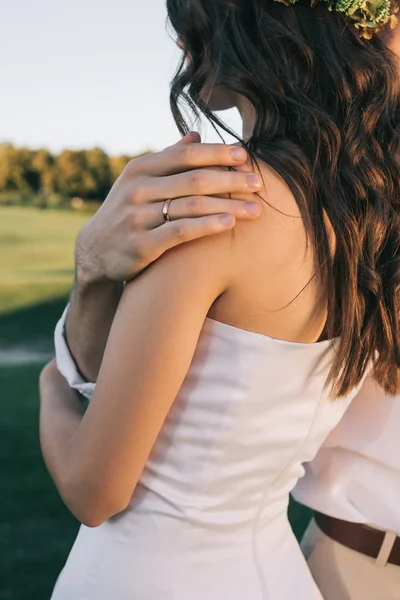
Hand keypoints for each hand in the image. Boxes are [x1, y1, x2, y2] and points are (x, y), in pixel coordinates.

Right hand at [75, 132, 261, 284]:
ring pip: (192, 205)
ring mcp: (138, 217)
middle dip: (231, 180)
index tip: (245, 156)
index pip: (185, 155)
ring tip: (256, 208)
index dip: (217, 153)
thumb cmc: (126, 213)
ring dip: (229, 205)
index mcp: (140, 169)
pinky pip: (182, 231)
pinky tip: (230, 223)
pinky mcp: (142, 245)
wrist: (94, 253)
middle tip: (259, 183)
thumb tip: (196, 135)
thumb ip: (167, 160)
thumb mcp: (139, 182)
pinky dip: (208, 225)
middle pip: (194, 179)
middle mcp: (138, 190)